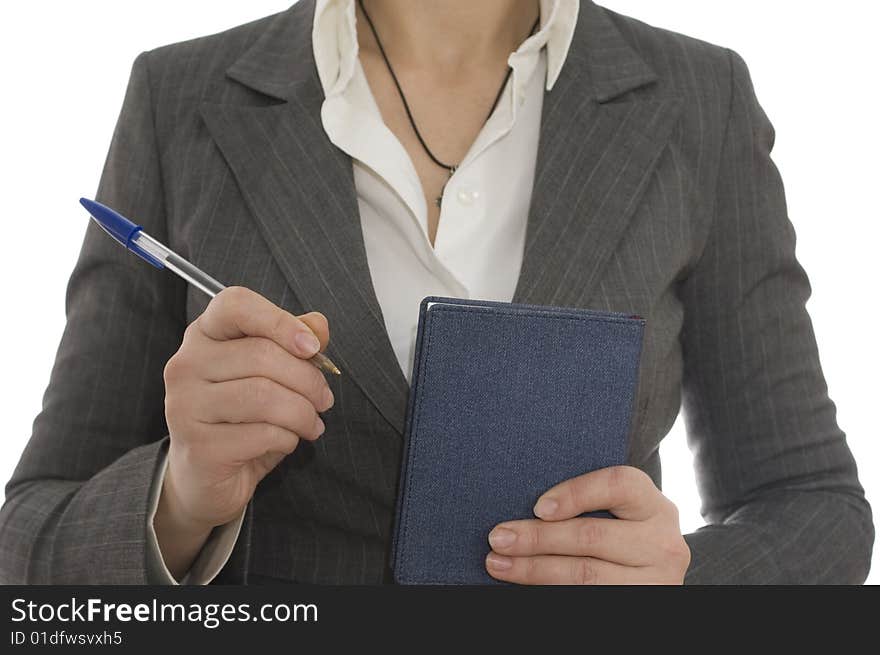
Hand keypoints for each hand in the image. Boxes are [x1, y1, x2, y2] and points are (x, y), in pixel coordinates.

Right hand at [155, 286, 334, 577]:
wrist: (206, 478)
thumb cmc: (242, 418)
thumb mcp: (272, 375)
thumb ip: (295, 344)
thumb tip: (318, 326)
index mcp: (204, 335)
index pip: (235, 305)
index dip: (279, 321)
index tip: (313, 347)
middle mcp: (186, 364)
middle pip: (262, 355)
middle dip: (308, 380)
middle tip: (324, 400)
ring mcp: (185, 405)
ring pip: (265, 396)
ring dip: (303, 413)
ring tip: (312, 424)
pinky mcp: (198, 445)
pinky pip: (263, 433)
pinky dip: (288, 438)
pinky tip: (287, 441)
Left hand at [485, 466, 689, 583]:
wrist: (651, 572)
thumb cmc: (619, 530)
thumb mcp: (616, 511)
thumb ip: (585, 502)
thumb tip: (522, 502)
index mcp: (654, 505)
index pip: (617, 485)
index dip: (575, 493)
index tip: (538, 507)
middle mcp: (663, 542)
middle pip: (592, 535)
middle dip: (537, 537)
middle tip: (498, 538)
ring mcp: (657, 581)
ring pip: (586, 575)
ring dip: (534, 570)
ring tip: (499, 564)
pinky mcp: (644, 603)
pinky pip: (588, 598)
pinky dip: (550, 590)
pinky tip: (524, 585)